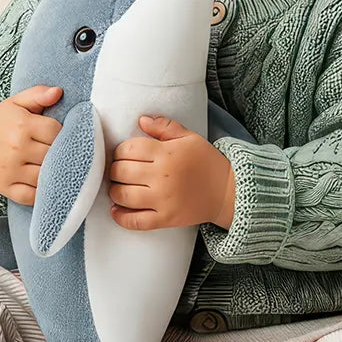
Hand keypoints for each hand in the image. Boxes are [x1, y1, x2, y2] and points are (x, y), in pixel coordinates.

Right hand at [0, 84, 62, 204]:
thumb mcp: (16, 103)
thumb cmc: (0, 122)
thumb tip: (58, 92)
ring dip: (53, 173)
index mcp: (21, 125)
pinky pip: (31, 196)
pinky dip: (40, 193)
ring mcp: (10, 170)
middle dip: (59, 153)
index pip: (55, 131)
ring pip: (45, 176)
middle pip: (52, 154)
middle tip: (60, 152)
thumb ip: (38, 94)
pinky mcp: (5, 187)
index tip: (58, 135)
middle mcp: (15, 148)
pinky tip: (44, 183)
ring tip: (55, 167)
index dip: (62, 134)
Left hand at [107, 115, 235, 231]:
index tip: (123, 154)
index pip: (128, 149)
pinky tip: (116, 210)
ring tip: (118, 187)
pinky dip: (121, 217)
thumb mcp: (189, 137)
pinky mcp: (165, 219)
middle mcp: (162, 176)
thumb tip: (141, 119)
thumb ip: (164, 126)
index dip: (120, 151)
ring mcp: (163, 200)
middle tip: (118, 170)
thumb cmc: (206, 162)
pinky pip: (135, 221)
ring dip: (114, 191)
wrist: (227, 192)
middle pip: (121, 172)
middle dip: (114, 170)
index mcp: (166, 153)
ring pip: (123, 196)